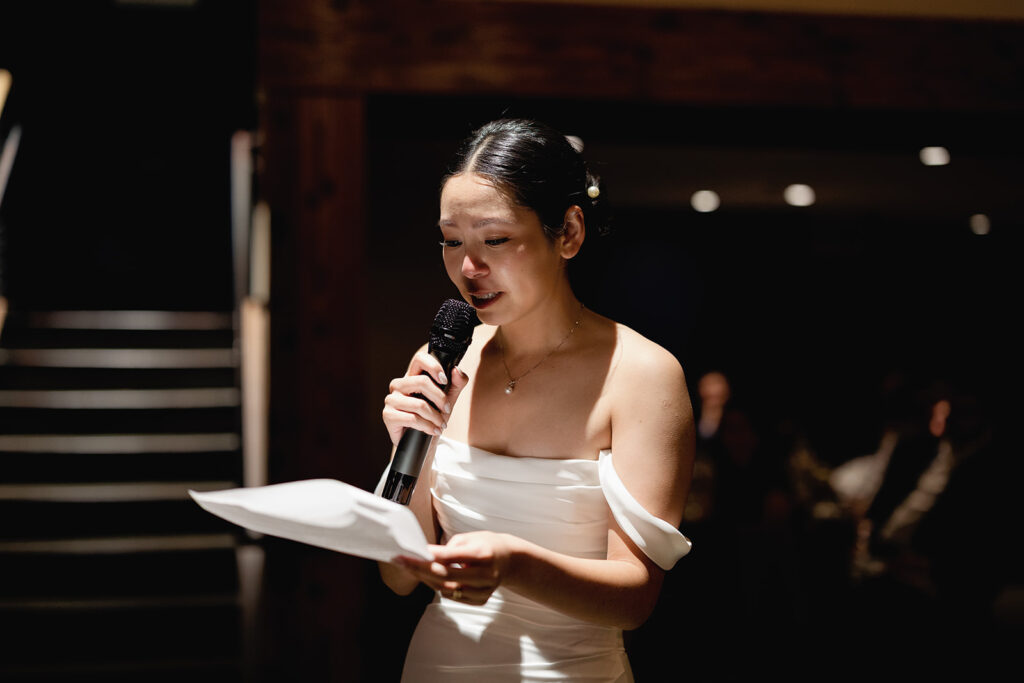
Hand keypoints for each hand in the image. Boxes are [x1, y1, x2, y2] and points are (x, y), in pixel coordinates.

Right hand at [382, 351, 469, 445]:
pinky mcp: (388, 415)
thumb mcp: (449, 399)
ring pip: (419, 404)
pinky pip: (412, 419)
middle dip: (440, 398)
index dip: (433, 366)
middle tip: (447, 409)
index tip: (444, 380)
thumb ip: (457, 383)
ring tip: (441, 425)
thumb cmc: (433, 417)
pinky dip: (427, 426)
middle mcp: (399, 385)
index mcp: (412, 376)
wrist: (422, 443)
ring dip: (435, 417)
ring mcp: (391, 400)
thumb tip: (456, 370)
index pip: (419, 359)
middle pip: (422, 382)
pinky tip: (432, 431)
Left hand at [395, 531, 512, 605]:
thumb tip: (427, 558)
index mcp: (483, 554)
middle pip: (446, 576)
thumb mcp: (470, 538)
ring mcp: (484, 590)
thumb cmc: (485, 544)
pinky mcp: (481, 600)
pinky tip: (428, 577)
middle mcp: (485, 575)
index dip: (429, 556)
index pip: (451, 557)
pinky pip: (453, 596)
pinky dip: (438, 587)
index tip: (410, 552)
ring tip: (410, 568)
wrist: (509, 560)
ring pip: (447, 589)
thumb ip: (449, 548)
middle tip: (402, 562)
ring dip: (425, 579)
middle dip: (420, 569)